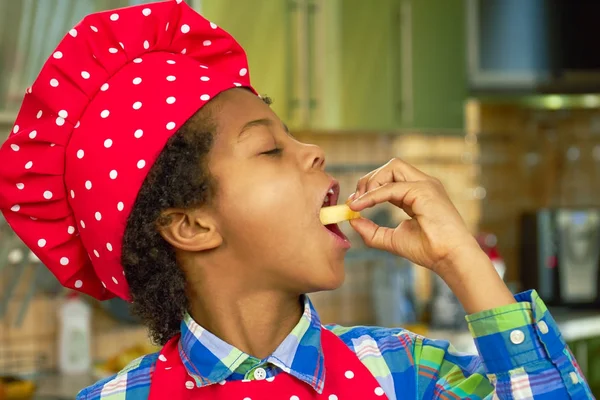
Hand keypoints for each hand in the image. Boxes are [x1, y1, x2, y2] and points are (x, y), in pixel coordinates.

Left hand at [349, 159, 515, 312]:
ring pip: (393, 167)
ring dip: (372, 181)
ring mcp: (425, 185)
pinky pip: (392, 187)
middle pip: (391, 166)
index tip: (354, 204)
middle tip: (355, 200)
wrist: (449, 259)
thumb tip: (352, 219)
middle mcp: (423, 184)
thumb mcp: (392, 239)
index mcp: (416, 194)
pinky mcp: (425, 190)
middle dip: (369, 179)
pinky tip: (361, 205)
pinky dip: (374, 195)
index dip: (369, 187)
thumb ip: (371, 230)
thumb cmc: (429, 250)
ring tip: (360, 202)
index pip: (390, 178)